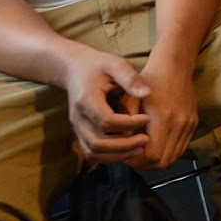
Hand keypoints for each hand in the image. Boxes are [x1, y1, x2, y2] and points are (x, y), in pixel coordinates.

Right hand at [60, 47, 151, 164]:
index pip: (106, 121)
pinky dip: (109, 156)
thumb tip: (147, 94)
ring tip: (139, 149)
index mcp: (86, 100)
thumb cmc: (98, 65)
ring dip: (117, 155)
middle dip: (124, 146)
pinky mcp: (80, 133)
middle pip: (98, 143)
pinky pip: (92, 153)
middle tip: (146, 140)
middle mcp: (78, 118)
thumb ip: (130, 78)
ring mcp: (77, 127)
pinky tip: (127, 150)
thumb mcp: (115, 64)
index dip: (128, 123)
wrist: (73, 69)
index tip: (147, 118)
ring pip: (93, 152)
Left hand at [126, 57, 197, 169]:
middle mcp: (180, 123)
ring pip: (173, 158)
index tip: (125, 154)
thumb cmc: (148, 80)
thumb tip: (122, 145)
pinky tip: (156, 143)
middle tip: (132, 156)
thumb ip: (125, 124)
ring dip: (157, 160)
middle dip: (145, 164)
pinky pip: (181, 148)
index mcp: (163, 117)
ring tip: (142, 150)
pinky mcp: (193, 123)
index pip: (152, 155)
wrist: (174, 65)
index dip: (137, 161)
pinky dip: (168, 152)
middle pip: (163, 162)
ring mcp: (189, 124)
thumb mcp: (130, 100)